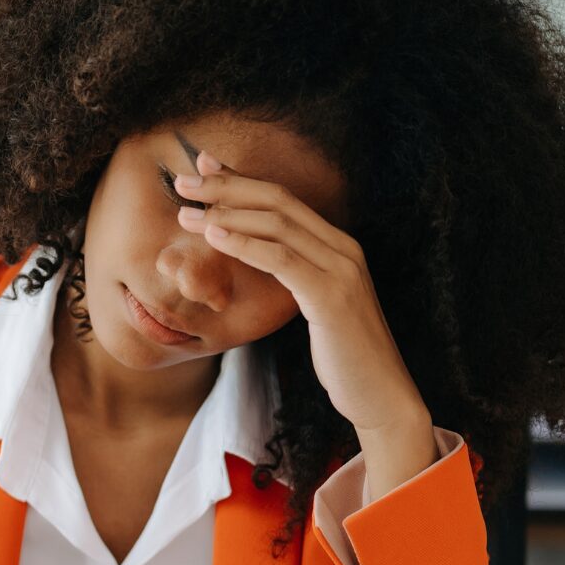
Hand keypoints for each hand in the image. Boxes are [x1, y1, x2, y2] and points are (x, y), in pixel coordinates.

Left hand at [174, 152, 440, 481]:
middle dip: (227, 187)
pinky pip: (282, 259)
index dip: (242, 180)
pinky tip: (215, 237)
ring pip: (278, 224)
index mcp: (339, 247)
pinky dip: (245, 243)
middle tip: (184, 183)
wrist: (381, 396)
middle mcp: (344, 248)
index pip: (285, 199)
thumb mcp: (318, 307)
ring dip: (227, 214)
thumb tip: (261, 259)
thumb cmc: (344, 357)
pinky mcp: (332, 296)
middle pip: (278, 200)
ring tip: (186, 213)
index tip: (204, 169)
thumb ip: (296, 277)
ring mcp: (342, 270)